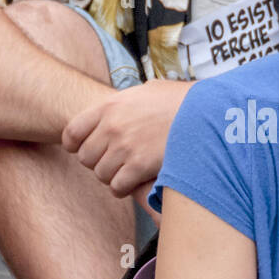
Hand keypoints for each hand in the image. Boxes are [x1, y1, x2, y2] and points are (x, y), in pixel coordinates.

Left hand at [63, 79, 192, 196]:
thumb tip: (127, 103)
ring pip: (101, 174)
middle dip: (97, 162)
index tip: (82, 149)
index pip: (72, 132)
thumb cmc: (183, 101)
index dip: (75, 145)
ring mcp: (125, 147)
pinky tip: (133, 182)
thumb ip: (129, 100)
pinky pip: (117, 186)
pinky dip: (122, 188)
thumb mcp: (150, 90)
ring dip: (111, 177)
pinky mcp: (139, 166)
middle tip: (113, 162)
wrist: (206, 112)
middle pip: (85, 157)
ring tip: (125, 172)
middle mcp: (112, 127)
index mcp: (110, 106)